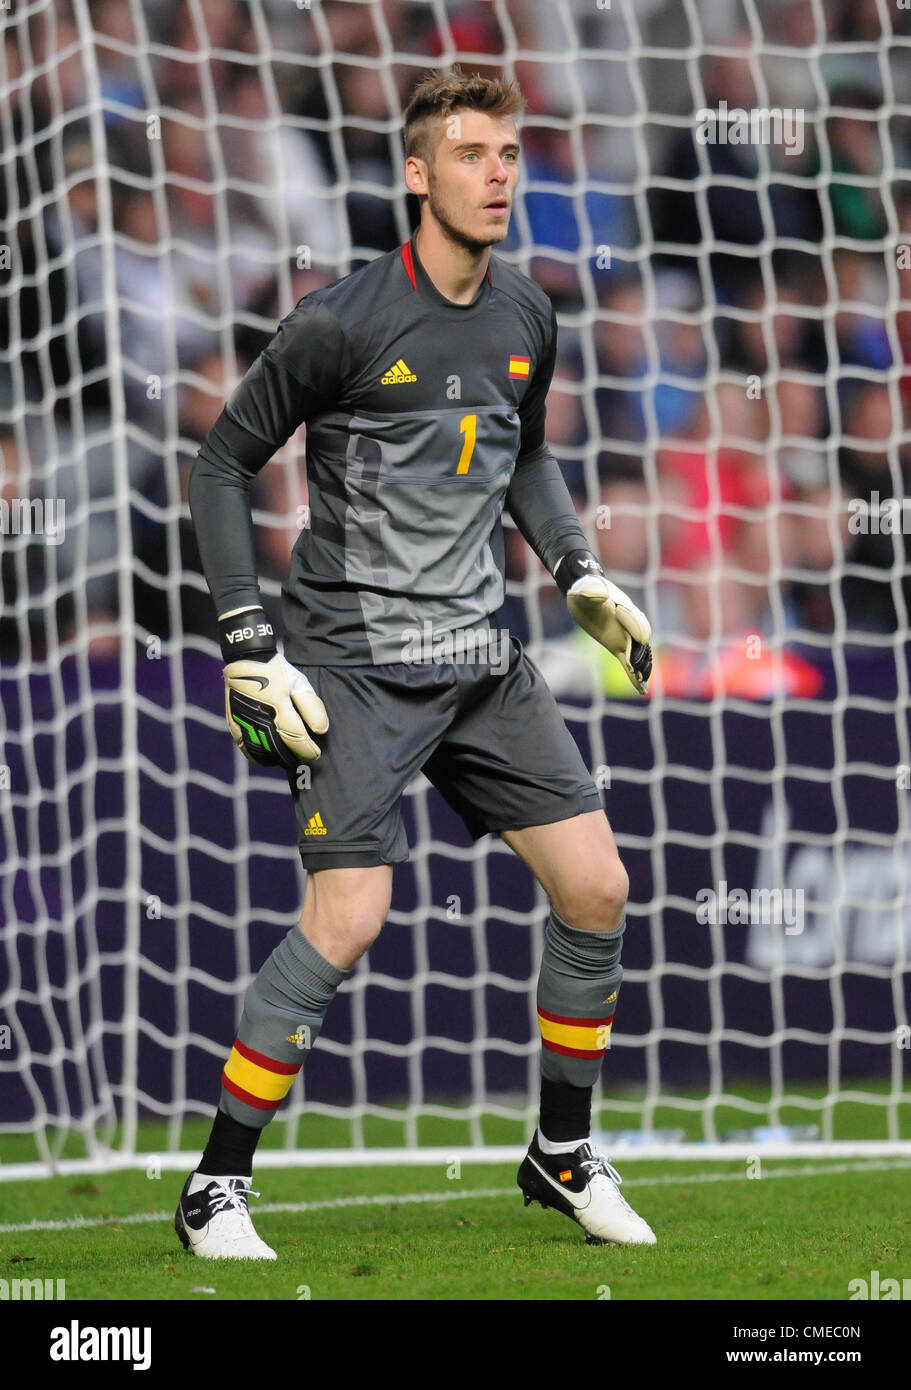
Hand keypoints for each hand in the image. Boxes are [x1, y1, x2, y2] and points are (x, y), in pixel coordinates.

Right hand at [224, 653, 328, 768]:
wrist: (247, 658)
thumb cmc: (277, 671)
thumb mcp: (300, 683)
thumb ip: (312, 707)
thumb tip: (321, 731)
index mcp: (279, 705)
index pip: (296, 737)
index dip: (307, 750)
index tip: (315, 754)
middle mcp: (260, 715)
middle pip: (279, 749)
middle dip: (294, 757)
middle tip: (304, 759)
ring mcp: (244, 720)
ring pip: (261, 751)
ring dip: (277, 759)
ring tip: (288, 760)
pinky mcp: (234, 722)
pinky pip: (245, 747)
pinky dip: (257, 756)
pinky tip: (268, 758)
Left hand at [556, 552, 651, 695]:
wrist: (586, 590)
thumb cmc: (585, 590)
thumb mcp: (585, 590)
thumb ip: (592, 592)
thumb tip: (599, 595)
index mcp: (624, 611)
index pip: (636, 623)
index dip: (637, 630)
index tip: (641, 640)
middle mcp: (629, 624)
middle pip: (641, 642)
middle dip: (642, 657)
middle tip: (641, 674)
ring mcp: (626, 635)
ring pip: (640, 653)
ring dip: (643, 668)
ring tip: (643, 686)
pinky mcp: (619, 644)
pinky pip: (631, 661)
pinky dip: (636, 674)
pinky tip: (641, 690)